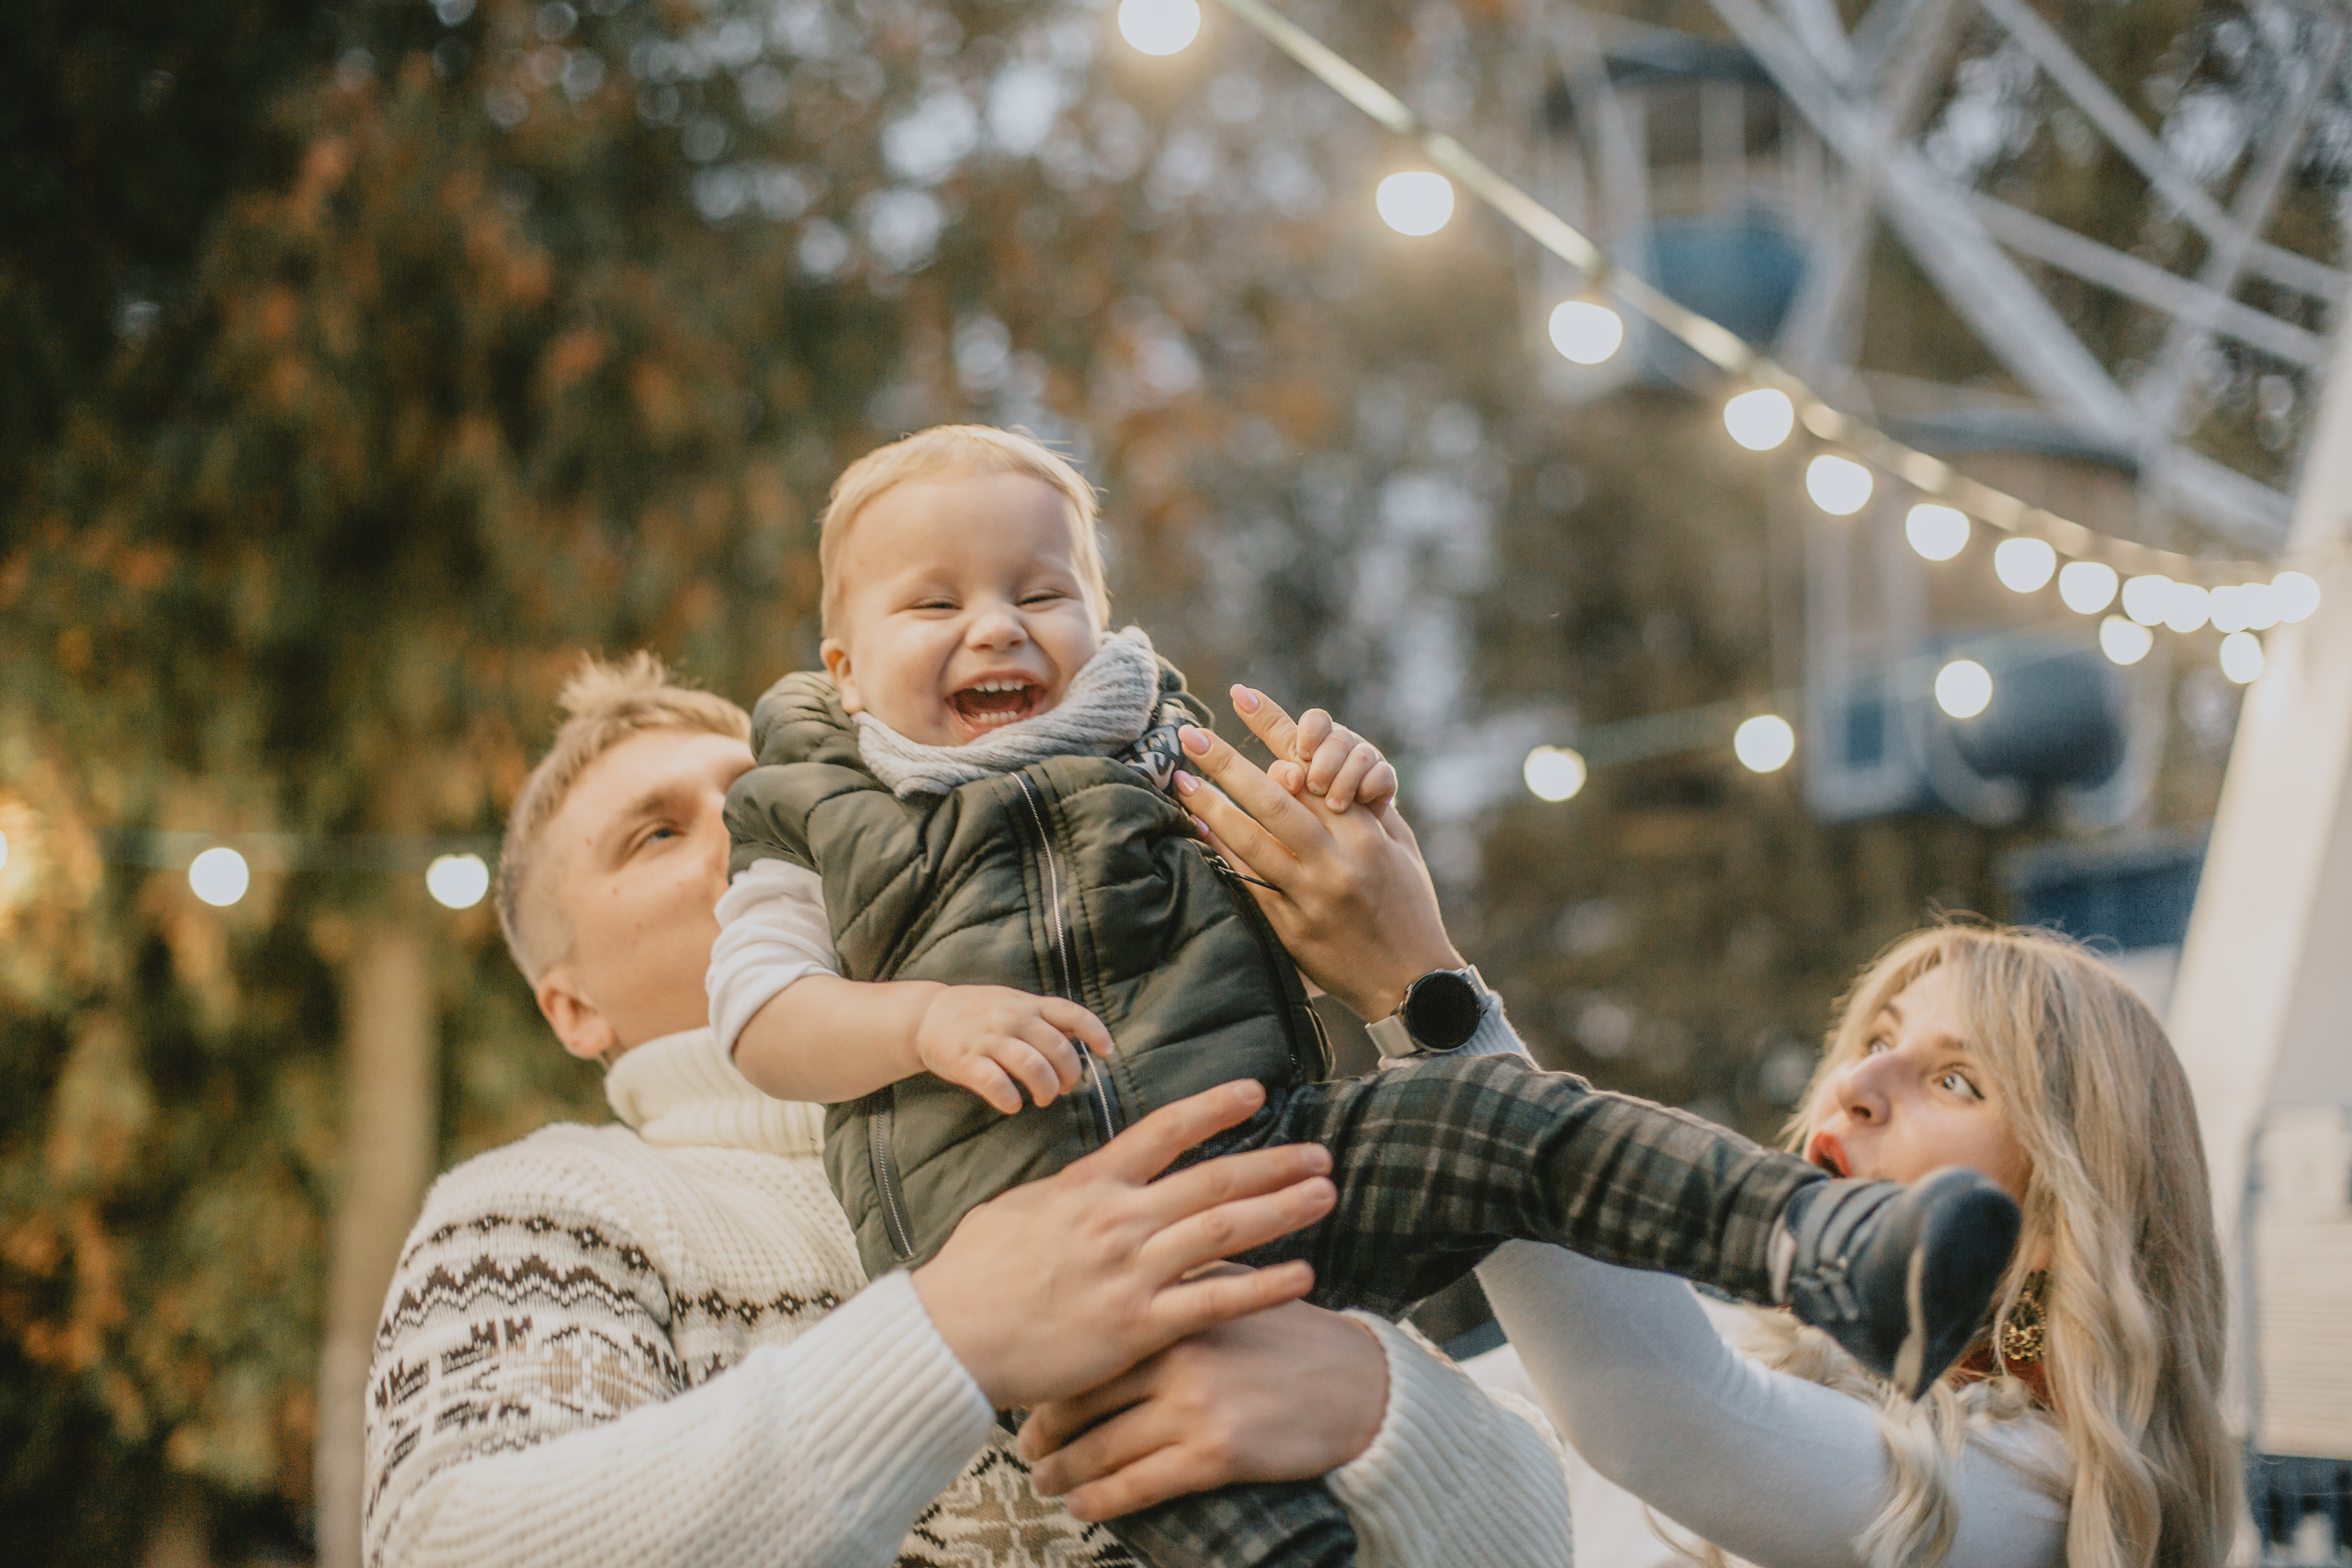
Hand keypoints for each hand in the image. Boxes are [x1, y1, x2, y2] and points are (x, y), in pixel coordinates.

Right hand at [911, 1080, 1336, 1410]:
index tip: (1257, 1092)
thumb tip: (1089, 1181)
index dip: (1214, 1108)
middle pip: (1213, 1179)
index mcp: (1089, 1185)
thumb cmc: (972, 1275)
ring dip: (1282, 1209)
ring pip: (1224, 1230)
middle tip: (1321, 1155)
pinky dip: (1263, 1287)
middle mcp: (1118, 1219)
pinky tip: (1304, 1277)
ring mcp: (1131, 1272)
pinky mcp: (1136, 1326)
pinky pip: (1215, 1301)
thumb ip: (1066, 1194)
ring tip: (1326, 1194)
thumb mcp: (1017, 1210)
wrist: (949, 1335)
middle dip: (1274, 1164)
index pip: (1163, 1131)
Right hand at [916, 985, 1112, 1114]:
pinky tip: (1013, 1105)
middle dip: (1069, 1076)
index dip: (1095, 1032)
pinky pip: (996, 1084)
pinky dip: (1010, 1099)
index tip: (1106, 1052)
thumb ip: (1045, 1018)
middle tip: (1064, 1089)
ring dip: (1045, 1089)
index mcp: (1028, 1004)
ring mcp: (989, 1038)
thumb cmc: (979, 1013)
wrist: (927, 1015)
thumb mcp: (1014, 1003)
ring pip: (1033, 1067)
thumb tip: (1084, 1035)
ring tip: (1042, 1099)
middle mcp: (1012, 1018)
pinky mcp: (966, 1060)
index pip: (1072, 1013)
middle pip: (1058, 1049)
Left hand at [1017, 1284, 1389, 1519]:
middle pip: (1084, 1398)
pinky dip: (1101, 1501)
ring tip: (1045, 1482)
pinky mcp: (1215, 1453)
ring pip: (1102, 1448)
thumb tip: (1123, 1279)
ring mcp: (1194, 1406)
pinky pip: (1138, 1486)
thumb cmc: (1289, 1334)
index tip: (1032, 1389)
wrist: (1356, 1384)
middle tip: (1025, 1445)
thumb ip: (1177, 1283)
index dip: (1052, 1374)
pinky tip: (1082, 1508)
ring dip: (1063, 1472)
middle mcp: (1176, 1355)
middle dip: (1046, 1429)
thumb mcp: (1232, 1287)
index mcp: (1174, 1310)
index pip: (1090, 1344)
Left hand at [1170, 697, 1462, 1020]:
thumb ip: (1363, 810)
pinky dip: (1222, 854)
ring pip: (1252, 842)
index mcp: (1367, 835)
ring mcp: (1312, 897)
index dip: (1275, 730)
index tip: (1241, 699)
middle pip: (1274, 800)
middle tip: (1190, 736)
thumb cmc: (1410, 907)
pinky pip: (1249, 884)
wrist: (1412, 985)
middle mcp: (1338, 862)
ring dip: (1212, 807)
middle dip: (1228, 764)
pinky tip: (1199, 831)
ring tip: (1181, 781)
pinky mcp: (1293, 930)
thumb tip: (1309, 773)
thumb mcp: (1401, 850)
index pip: (1315, 770)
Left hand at [1240, 686, 1397, 811]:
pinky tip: (1359, 802)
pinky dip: (1368, 787)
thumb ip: (1281, 778)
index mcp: (1314, 741)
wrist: (1348, 837)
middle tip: (1314, 788)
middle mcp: (1341, 743)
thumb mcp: (1292, 794)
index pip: (1314, 720)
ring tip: (1333, 806)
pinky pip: (1382, 774)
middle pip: (1337, 738)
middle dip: (1324, 764)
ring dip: (1344, 781)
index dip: (1307, 731)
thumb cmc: (1311, 811)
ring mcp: (1366, 757)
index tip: (1298, 749)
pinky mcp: (1386, 777)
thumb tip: (1291, 777)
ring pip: (1361, 755)